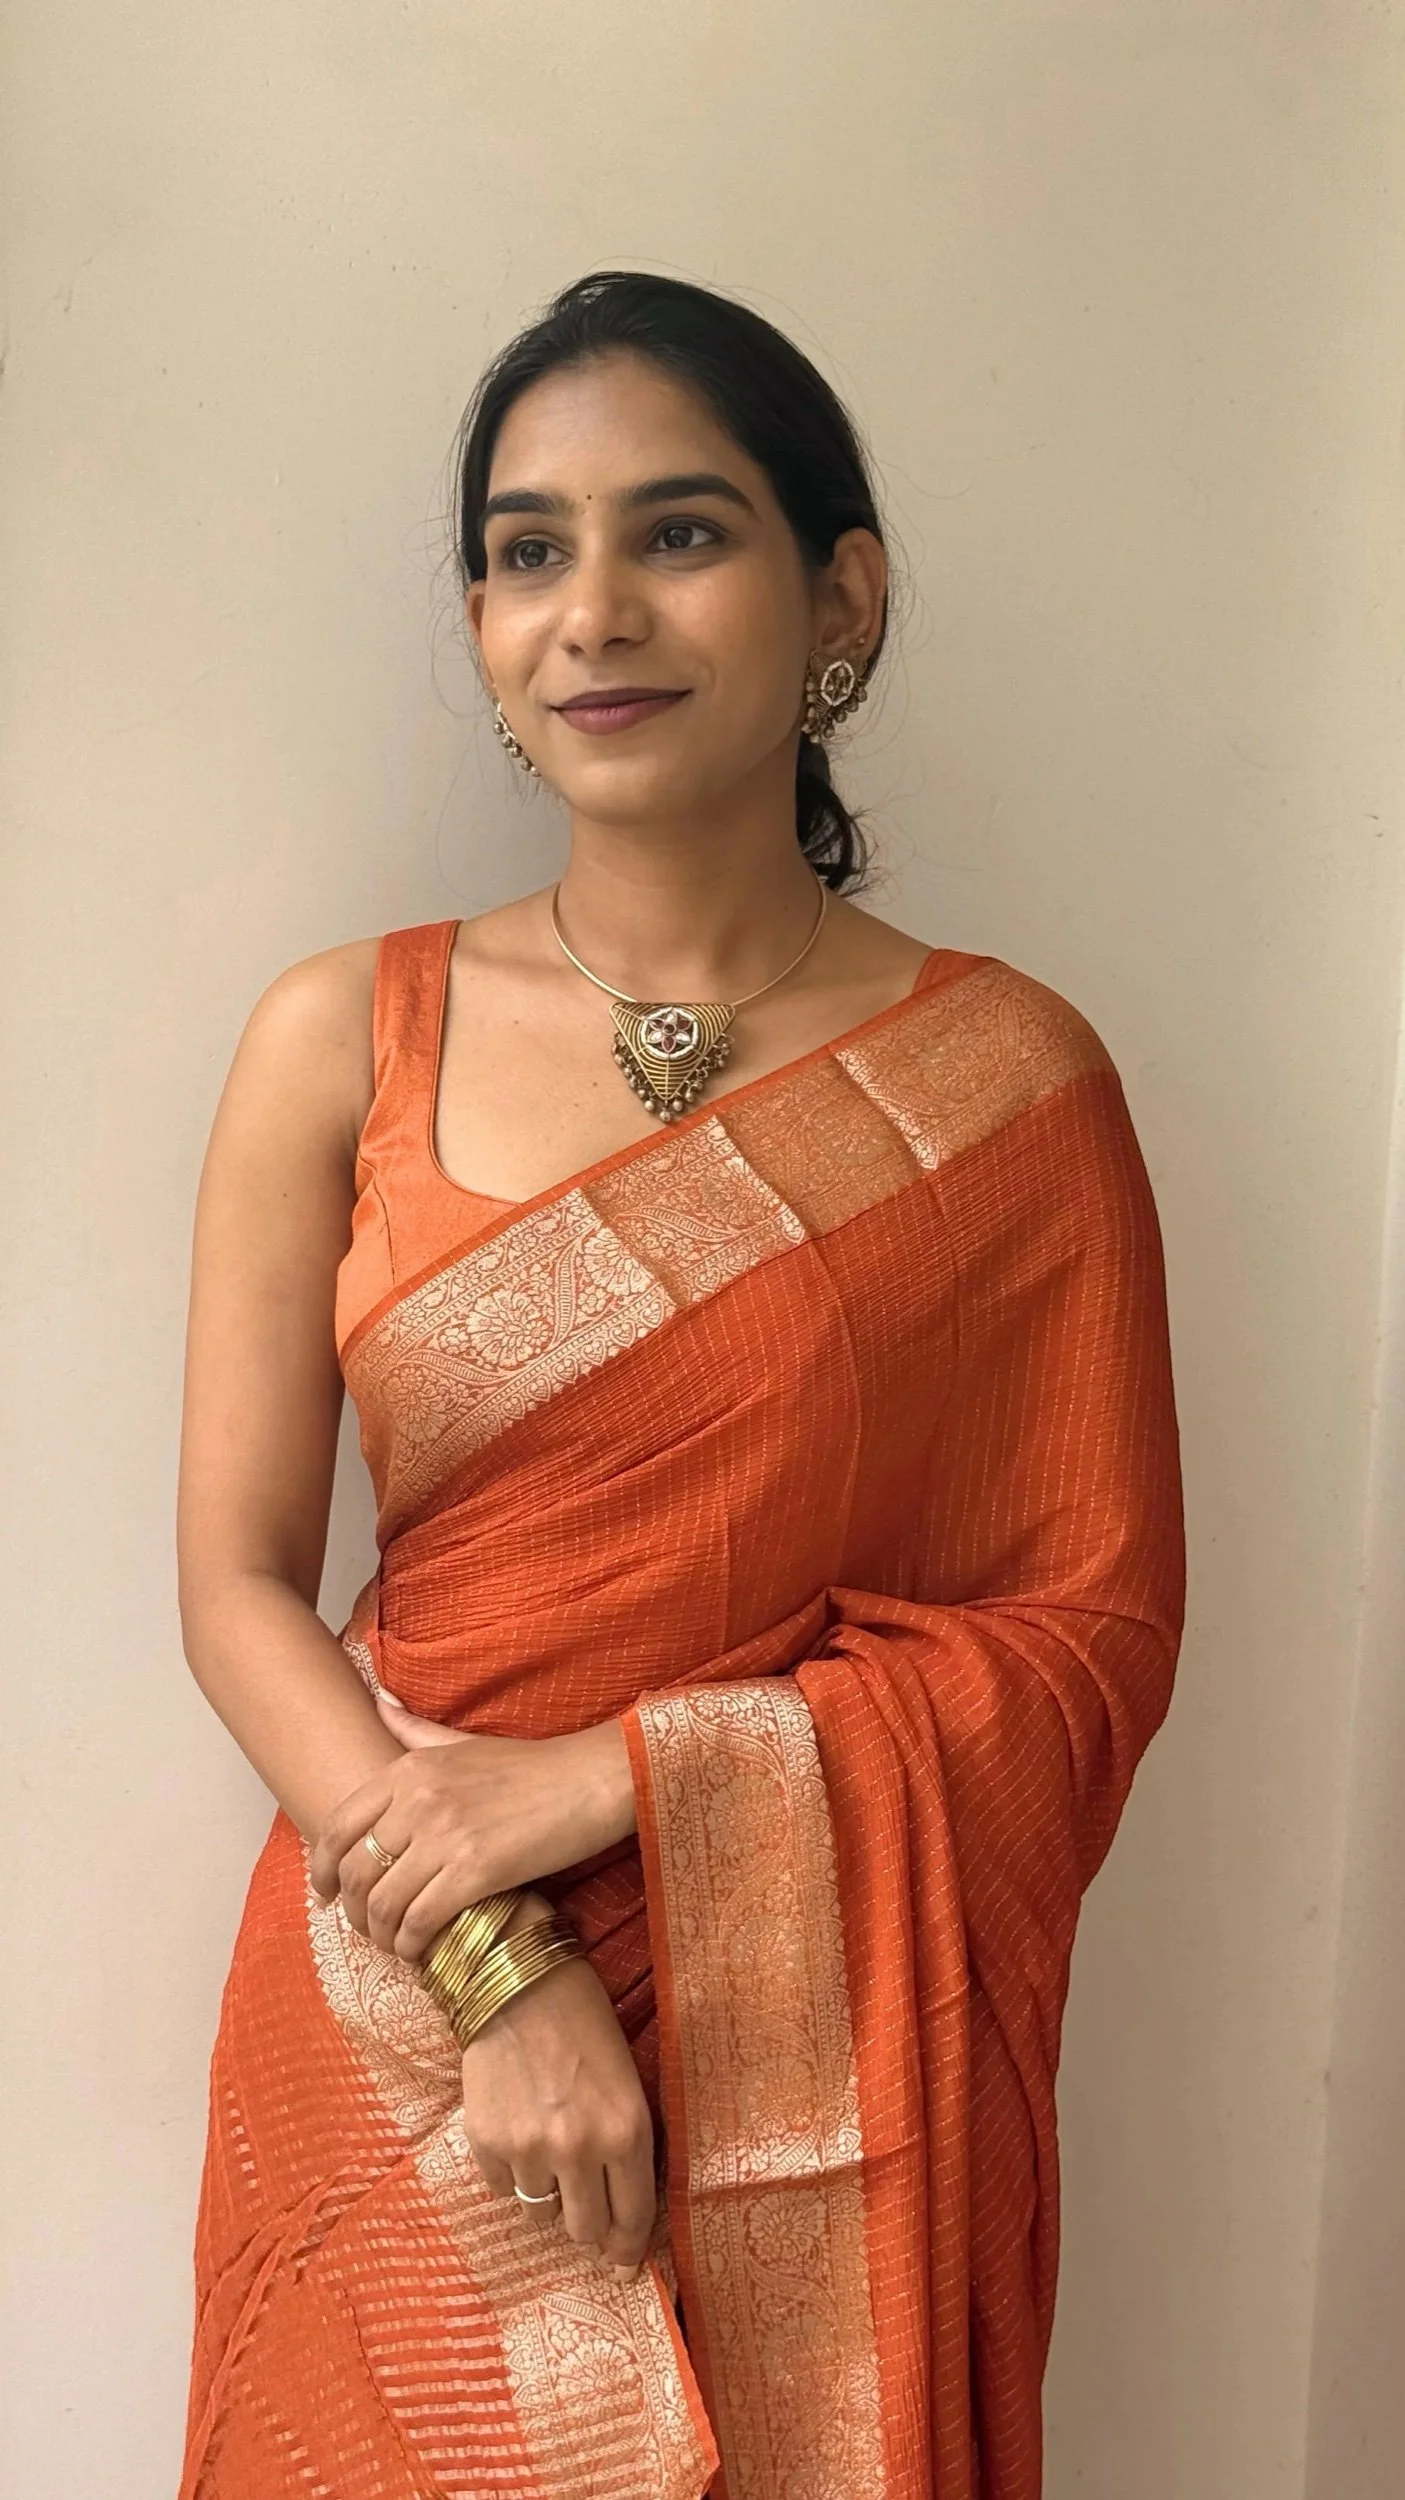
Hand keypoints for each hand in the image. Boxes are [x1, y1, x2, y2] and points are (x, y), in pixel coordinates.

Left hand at [308, 1695, 635, 1960]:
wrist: (591, 1779)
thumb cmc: (530, 1765)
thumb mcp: (462, 1740)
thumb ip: (413, 1729)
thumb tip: (378, 1700)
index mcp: (409, 1768)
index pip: (338, 1825)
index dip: (322, 1868)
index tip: (326, 1893)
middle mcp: (419, 1798)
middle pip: (356, 1871)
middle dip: (353, 1911)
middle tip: (367, 1929)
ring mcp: (446, 1834)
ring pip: (384, 1903)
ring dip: (382, 1935)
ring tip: (395, 1944)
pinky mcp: (477, 1870)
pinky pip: (421, 1920)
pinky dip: (413, 1944)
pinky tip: (423, 1951)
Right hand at [461, 1893, 656, 2282]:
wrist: (514, 1976)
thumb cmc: (582, 2018)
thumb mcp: (626, 2078)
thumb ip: (625, 2144)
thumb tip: (620, 2214)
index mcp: (627, 2131)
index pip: (633, 2219)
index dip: (629, 2247)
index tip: (624, 2261)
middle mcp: (580, 2150)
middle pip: (585, 2231)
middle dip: (588, 2222)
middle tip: (584, 2203)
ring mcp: (529, 2150)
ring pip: (540, 2211)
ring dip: (546, 2190)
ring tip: (545, 2143)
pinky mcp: (487, 2143)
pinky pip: (501, 2188)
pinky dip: (510, 2170)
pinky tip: (515, 2129)